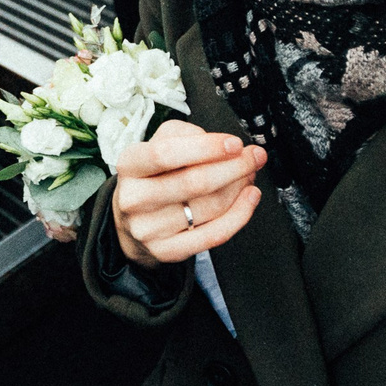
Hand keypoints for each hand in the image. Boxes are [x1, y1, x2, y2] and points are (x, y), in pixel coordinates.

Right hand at [112, 119, 264, 266]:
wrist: (132, 221)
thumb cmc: (152, 177)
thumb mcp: (157, 143)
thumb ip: (185, 134)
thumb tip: (219, 144)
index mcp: (130, 165)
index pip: (166, 154)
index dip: (206, 148)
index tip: (234, 144)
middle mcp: (135, 198)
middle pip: (194, 182)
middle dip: (234, 167)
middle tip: (254, 157)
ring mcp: (149, 229)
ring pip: (209, 207)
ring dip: (239, 187)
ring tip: (249, 174)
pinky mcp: (167, 250)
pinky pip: (213, 235)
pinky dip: (240, 215)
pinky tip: (249, 197)